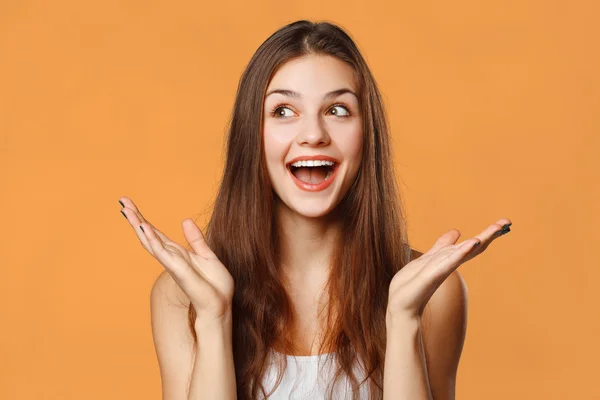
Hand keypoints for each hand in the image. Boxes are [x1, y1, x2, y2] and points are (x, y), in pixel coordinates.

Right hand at [119, 197, 233, 322]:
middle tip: (122, 202)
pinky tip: (144, 228)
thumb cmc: (215, 286)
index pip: (157, 234)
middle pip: (150, 235)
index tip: (130, 204)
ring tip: (127, 211)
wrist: (220, 306)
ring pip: (152, 242)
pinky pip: (163, 253)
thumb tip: (185, 220)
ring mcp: (173, 264)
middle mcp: (172, 258)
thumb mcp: (208, 256)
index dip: (144, 220)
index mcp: (178, 254)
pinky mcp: (178, 270)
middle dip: (136, 219)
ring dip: (140, 226)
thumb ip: (196, 240)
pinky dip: (153, 240)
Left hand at [387, 218, 511, 321]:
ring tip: (496, 228)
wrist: (400, 305)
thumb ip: (442, 246)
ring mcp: (441, 270)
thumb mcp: (427, 258)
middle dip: (489, 235)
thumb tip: (457, 231)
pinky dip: (461, 252)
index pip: (471, 245)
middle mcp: (448, 265)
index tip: (505, 223)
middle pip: (472, 248)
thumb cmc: (412, 284)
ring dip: (479, 240)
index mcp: (448, 260)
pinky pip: (449, 262)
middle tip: (507, 222)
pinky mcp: (432, 276)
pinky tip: (473, 243)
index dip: (487, 234)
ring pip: (463, 252)